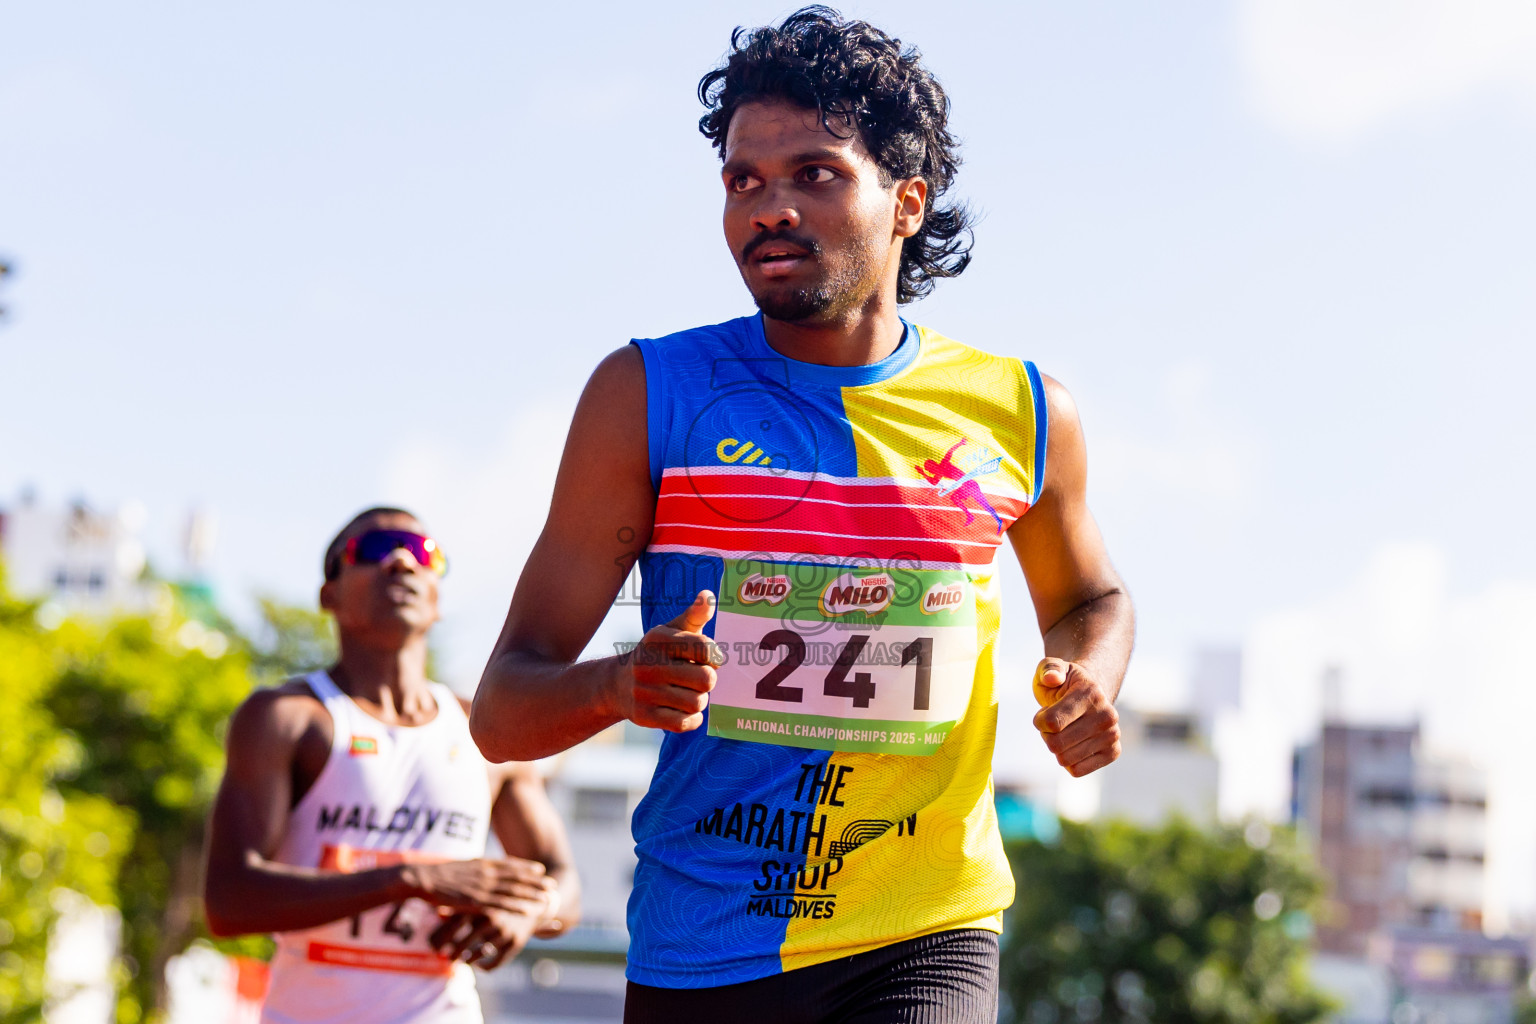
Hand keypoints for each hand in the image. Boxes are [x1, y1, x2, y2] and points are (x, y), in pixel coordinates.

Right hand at [402, 856, 552, 917]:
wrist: (423, 878)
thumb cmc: (439, 875)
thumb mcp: (463, 867)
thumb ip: (476, 869)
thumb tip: (484, 868)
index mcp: (482, 863)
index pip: (510, 865)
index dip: (527, 868)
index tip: (541, 870)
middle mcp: (486, 873)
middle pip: (517, 877)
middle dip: (536, 882)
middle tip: (553, 885)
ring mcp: (482, 886)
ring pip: (513, 891)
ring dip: (532, 895)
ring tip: (548, 899)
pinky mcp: (476, 900)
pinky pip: (502, 905)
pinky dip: (518, 907)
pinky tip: (529, 911)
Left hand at [429, 902, 545, 969]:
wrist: (535, 901)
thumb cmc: (501, 901)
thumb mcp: (483, 900)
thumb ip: (461, 906)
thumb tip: (437, 911)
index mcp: (479, 906)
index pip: (452, 926)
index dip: (440, 938)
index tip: (432, 946)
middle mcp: (490, 919)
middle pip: (462, 944)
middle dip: (451, 954)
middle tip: (445, 957)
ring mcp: (503, 932)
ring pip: (477, 955)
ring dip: (467, 960)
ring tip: (462, 960)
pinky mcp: (514, 943)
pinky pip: (494, 962)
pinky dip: (484, 966)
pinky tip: (479, 964)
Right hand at [615, 590, 721, 732]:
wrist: (618, 684)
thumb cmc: (658, 654)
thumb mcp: (673, 631)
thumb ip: (695, 615)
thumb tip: (708, 596)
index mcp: (657, 638)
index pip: (704, 648)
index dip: (714, 656)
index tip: (709, 657)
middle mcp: (647, 664)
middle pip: (707, 680)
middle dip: (708, 680)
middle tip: (697, 677)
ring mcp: (644, 691)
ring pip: (698, 703)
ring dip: (699, 699)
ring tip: (687, 692)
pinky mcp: (644, 716)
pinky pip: (685, 723)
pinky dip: (693, 719)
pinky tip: (685, 710)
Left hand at [1032, 658, 1120, 776]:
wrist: (1090, 696)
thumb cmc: (1064, 684)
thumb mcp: (1051, 669)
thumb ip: (1048, 669)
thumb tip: (1053, 678)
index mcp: (1091, 693)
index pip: (1052, 723)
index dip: (1039, 721)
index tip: (1044, 713)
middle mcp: (1107, 715)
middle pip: (1056, 744)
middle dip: (1047, 735)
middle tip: (1054, 725)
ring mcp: (1112, 735)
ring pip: (1065, 759)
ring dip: (1057, 748)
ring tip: (1065, 732)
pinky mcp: (1113, 752)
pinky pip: (1077, 771)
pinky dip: (1068, 761)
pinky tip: (1073, 745)